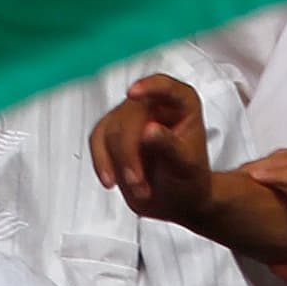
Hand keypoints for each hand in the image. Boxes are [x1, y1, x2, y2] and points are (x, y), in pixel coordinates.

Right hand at [89, 75, 212, 223]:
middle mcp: (154, 104)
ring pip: (110, 130)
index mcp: (182, 103)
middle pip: (129, 119)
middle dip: (128, 154)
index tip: (132, 94)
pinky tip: (109, 180)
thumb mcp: (188, 165)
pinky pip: (97, 140)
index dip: (148, 87)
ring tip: (139, 188)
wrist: (178, 198)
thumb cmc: (190, 178)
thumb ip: (170, 146)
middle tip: (138, 182)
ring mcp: (131, 117)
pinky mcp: (113, 132)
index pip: (164, 87)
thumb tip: (149, 130)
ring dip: (119, 163)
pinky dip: (101, 161)